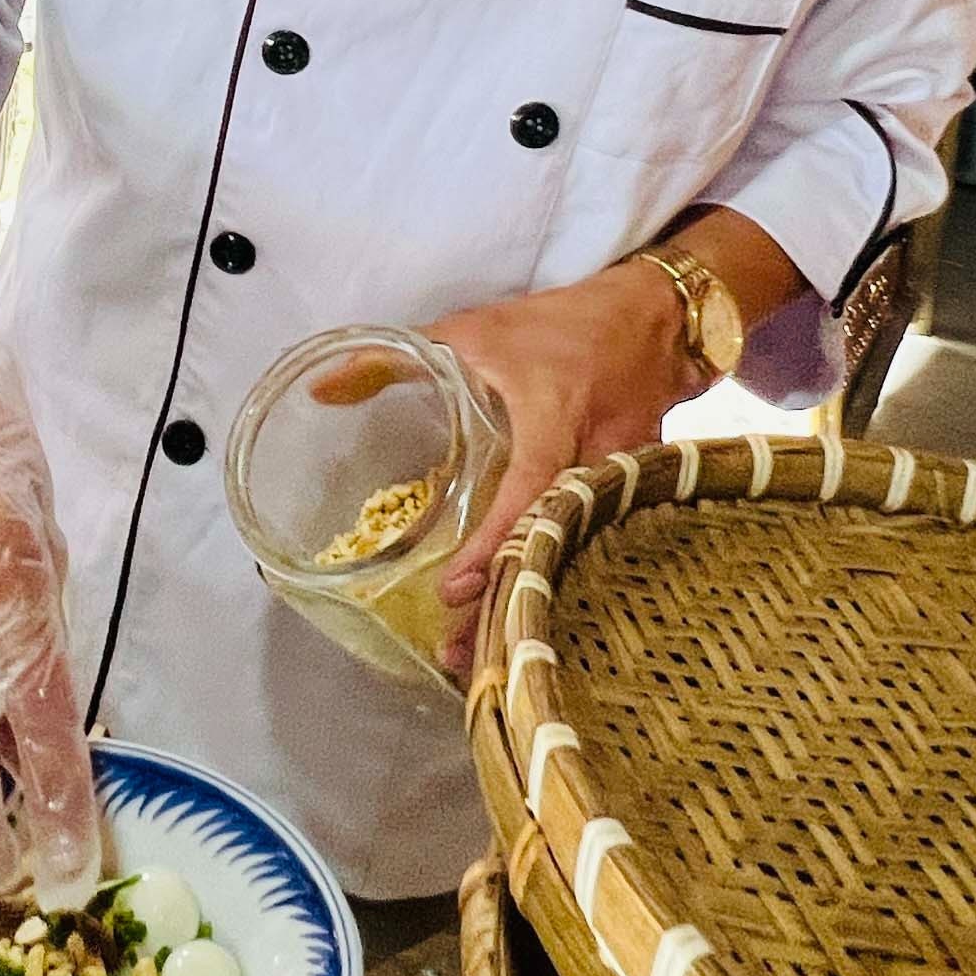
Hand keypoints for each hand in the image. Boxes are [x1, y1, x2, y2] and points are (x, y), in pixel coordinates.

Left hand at [423, 261, 696, 673]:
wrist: (654, 319)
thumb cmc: (558, 326)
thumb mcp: (472, 330)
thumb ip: (394, 358)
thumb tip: (321, 391)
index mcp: (555, 416)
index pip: (529, 488)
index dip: (494, 541)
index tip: (455, 589)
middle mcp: (597, 455)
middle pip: (556, 545)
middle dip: (510, 602)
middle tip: (461, 654)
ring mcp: (626, 479)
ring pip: (579, 556)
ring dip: (535, 604)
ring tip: (486, 656)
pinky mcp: (636, 494)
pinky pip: (597, 546)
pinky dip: (563, 582)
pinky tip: (533, 617)